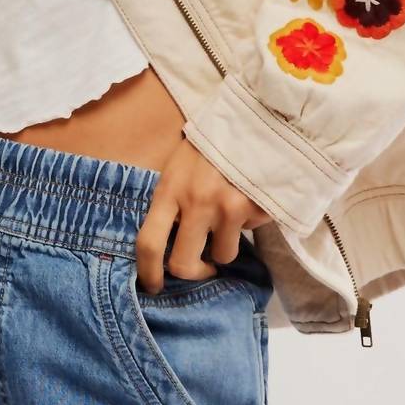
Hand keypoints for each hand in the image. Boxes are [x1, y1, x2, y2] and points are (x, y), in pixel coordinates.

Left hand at [136, 136, 272, 293]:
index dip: (148, 272)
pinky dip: (249, 225)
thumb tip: (167, 241)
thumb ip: (171, 200)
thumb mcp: (178, 165)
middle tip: (202, 265)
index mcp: (169, 190)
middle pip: (184, 264)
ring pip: (223, 256)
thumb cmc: (210, 144)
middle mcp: (196, 203)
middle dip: (194, 271)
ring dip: (225, 246)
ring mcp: (228, 208)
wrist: (255, 119)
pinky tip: (248, 199)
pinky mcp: (256, 210)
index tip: (154, 285)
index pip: (149, 243)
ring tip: (228, 221)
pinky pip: (249, 234)